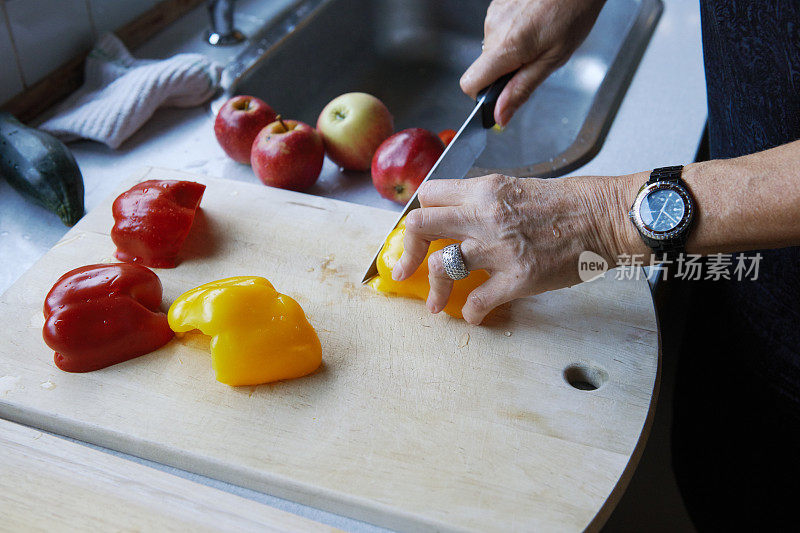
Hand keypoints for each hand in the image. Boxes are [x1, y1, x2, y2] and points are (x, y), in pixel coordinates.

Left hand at [391, 173, 637, 324]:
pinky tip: (473, 314)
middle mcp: (484, 216)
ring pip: (442, 266)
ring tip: (434, 304)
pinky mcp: (518, 277)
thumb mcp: (517, 188)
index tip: (419, 233)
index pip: (429, 195)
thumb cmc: (567, 203)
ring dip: (434, 289)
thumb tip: (458, 221)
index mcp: (484, 190)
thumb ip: (484, 202)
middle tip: (404, 269)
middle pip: (421, 227)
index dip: (420, 215)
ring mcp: (499, 248)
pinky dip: (470, 312)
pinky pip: (477, 300)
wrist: (605, 217)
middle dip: (407, 251)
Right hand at [461, 0, 605, 125]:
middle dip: (506, 70)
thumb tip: (501, 115)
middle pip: (485, 66)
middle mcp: (493, 28)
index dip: (483, 96)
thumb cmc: (573, 11)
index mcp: (507, 47)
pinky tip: (535, 21)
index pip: (470, 84)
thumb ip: (522, 89)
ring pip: (493, 47)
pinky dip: (514, 31)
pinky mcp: (497, 3)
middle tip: (535, 59)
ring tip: (540, 35)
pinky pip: (498, 28)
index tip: (500, 96)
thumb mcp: (553, 59)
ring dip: (512, 49)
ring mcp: (493, 13)